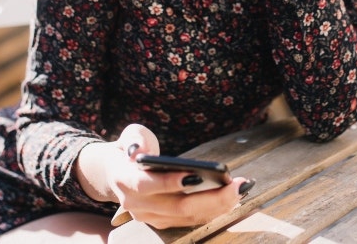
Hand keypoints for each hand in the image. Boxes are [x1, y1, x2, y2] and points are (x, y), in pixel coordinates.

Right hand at [107, 125, 249, 228]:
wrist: (116, 172)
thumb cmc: (131, 149)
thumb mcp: (131, 135)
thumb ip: (135, 139)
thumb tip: (141, 152)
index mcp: (124, 180)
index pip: (147, 186)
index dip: (170, 183)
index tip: (196, 176)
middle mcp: (136, 204)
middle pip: (176, 207)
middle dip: (210, 198)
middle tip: (236, 185)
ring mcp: (149, 216)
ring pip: (187, 216)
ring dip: (218, 206)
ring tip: (240, 189)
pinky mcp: (162, 222)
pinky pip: (191, 220)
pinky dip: (213, 210)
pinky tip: (232, 198)